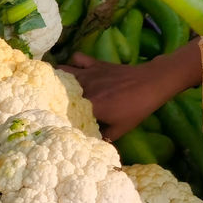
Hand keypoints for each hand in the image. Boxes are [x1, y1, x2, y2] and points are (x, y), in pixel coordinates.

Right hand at [61, 43, 201, 140]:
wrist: (153, 82)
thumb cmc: (137, 108)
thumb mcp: (120, 130)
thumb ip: (102, 138)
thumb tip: (88, 144)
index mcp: (89, 106)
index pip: (64, 113)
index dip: (57, 117)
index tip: (52, 122)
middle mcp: (84, 88)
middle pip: (58, 91)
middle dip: (51, 97)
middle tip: (49, 104)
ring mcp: (88, 73)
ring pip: (62, 73)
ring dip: (57, 80)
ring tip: (54, 88)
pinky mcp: (95, 64)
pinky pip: (77, 58)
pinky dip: (72, 63)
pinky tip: (73, 71)